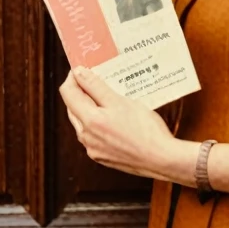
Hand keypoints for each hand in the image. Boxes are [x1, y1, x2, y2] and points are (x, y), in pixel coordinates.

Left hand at [59, 67, 188, 180]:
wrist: (161, 159)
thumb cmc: (145, 130)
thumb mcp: (120, 102)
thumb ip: (96, 87)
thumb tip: (78, 73)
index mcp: (89, 121)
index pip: (68, 94)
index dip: (72, 78)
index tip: (81, 68)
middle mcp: (86, 137)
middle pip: (73, 108)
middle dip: (81, 92)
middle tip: (96, 79)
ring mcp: (93, 149)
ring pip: (82, 122)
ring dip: (89, 107)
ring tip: (107, 96)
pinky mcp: (102, 156)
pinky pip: (93, 134)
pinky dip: (97, 122)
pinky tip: (113, 116)